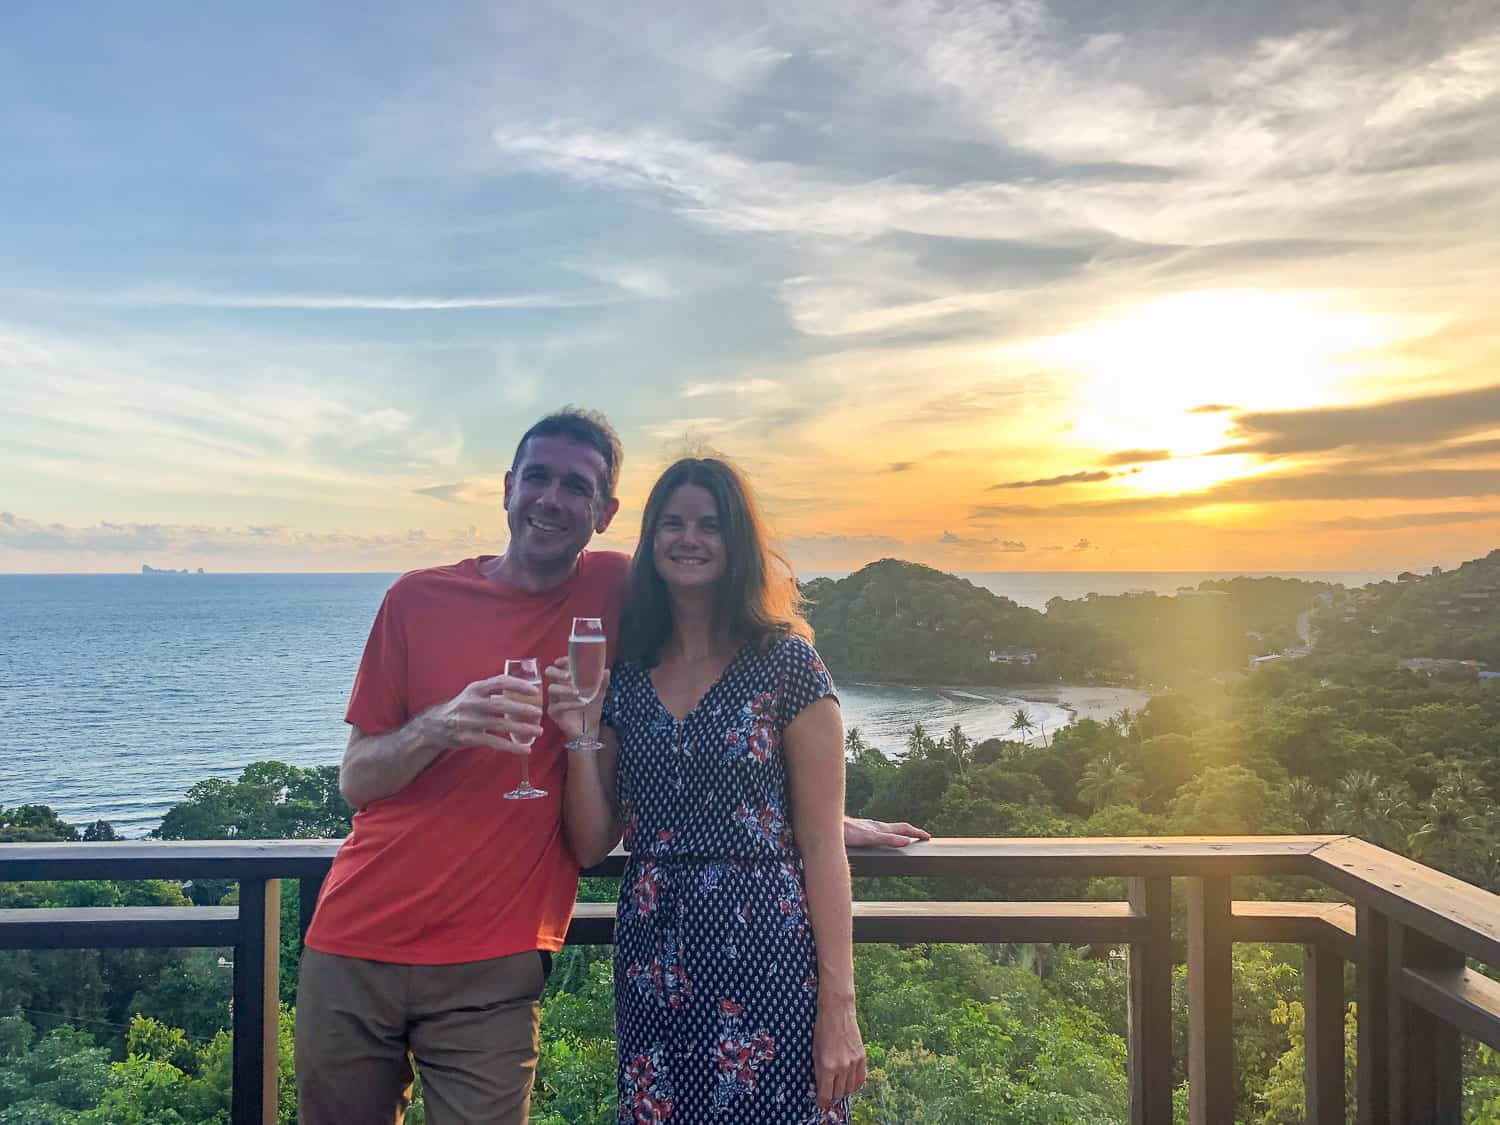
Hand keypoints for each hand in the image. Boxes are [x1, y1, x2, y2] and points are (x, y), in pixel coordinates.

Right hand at [428, 672, 542, 754]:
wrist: (435, 725)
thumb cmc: (463, 707)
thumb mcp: (474, 694)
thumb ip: (494, 692)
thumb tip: (524, 692)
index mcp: (476, 688)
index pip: (500, 682)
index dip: (518, 685)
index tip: (534, 691)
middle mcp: (471, 703)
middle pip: (501, 705)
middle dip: (523, 709)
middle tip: (540, 713)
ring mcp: (469, 721)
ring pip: (501, 725)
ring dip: (522, 729)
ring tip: (539, 731)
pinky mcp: (469, 738)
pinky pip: (495, 743)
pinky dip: (512, 747)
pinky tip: (525, 749)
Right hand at [544, 659, 608, 743]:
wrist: (589, 730)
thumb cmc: (591, 709)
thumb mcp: (599, 694)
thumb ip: (602, 683)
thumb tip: (606, 670)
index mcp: (567, 680)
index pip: (560, 665)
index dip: (562, 661)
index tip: (567, 661)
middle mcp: (558, 687)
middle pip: (549, 673)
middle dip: (557, 672)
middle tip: (569, 676)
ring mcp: (554, 700)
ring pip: (551, 689)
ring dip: (565, 689)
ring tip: (578, 692)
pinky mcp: (554, 712)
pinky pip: (558, 706)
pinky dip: (571, 704)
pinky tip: (582, 704)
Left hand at [813, 995, 865, 1107]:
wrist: (837, 1011)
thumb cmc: (822, 1029)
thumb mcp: (815, 1052)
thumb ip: (818, 1071)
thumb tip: (820, 1086)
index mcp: (827, 1066)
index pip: (825, 1094)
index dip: (822, 1101)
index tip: (820, 1103)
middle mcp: (842, 1068)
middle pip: (838, 1094)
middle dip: (831, 1095)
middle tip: (827, 1092)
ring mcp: (854, 1063)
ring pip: (850, 1089)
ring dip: (842, 1090)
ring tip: (837, 1085)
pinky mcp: (862, 1058)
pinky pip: (860, 1079)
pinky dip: (854, 1084)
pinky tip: (848, 1081)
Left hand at [842, 816, 930, 848]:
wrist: (828, 825)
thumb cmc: (846, 832)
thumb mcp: (870, 838)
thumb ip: (887, 839)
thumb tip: (906, 841)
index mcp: (881, 828)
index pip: (904, 828)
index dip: (916, 833)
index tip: (928, 837)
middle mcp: (876, 826)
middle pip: (898, 828)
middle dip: (911, 832)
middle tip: (922, 837)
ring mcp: (868, 827)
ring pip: (888, 829)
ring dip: (899, 833)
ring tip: (905, 838)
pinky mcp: (860, 831)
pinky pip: (878, 833)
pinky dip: (886, 835)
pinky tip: (880, 839)